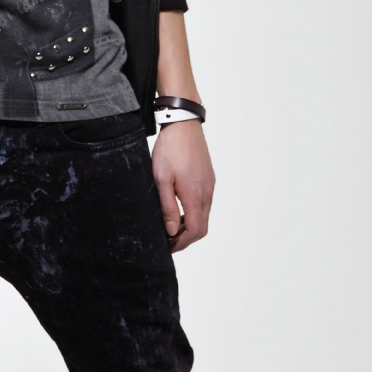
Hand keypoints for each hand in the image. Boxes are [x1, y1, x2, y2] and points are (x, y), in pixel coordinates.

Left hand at [151, 119, 214, 251]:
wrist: (183, 124)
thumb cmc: (170, 149)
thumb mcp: (161, 179)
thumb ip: (167, 207)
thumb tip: (171, 230)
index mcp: (195, 195)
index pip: (194, 231)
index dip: (182, 243)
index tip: (168, 246)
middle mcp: (207, 192)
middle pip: (201, 227)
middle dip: (186, 238)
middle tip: (169, 240)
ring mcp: (210, 185)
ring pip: (204, 215)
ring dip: (190, 225)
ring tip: (171, 225)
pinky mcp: (209, 178)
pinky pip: (205, 203)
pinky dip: (194, 213)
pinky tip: (180, 208)